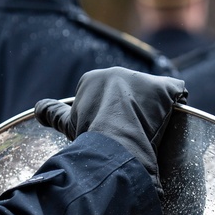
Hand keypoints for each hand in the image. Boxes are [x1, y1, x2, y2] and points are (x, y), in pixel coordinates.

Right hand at [35, 67, 187, 193]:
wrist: (114, 142)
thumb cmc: (90, 135)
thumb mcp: (68, 124)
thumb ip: (53, 113)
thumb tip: (37, 108)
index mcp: (93, 80)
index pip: (104, 97)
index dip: (109, 117)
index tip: (112, 132)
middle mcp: (117, 73)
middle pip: (129, 94)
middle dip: (132, 111)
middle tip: (132, 135)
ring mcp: (141, 80)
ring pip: (151, 94)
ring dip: (153, 110)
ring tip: (150, 132)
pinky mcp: (164, 88)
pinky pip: (176, 91)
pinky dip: (176, 103)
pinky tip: (173, 117)